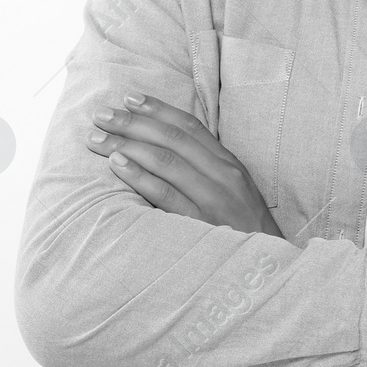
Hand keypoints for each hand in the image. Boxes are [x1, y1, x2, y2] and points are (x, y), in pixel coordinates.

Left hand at [86, 93, 282, 237]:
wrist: (268, 268)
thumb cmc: (243, 232)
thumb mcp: (233, 193)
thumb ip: (205, 171)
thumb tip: (163, 151)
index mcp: (229, 164)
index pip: (189, 127)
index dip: (158, 108)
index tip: (129, 97)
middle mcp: (223, 176)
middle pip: (172, 139)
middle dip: (133, 123)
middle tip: (101, 115)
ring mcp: (214, 199)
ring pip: (166, 162)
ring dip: (127, 145)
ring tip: (98, 139)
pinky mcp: (202, 224)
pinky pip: (166, 195)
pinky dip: (139, 177)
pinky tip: (117, 165)